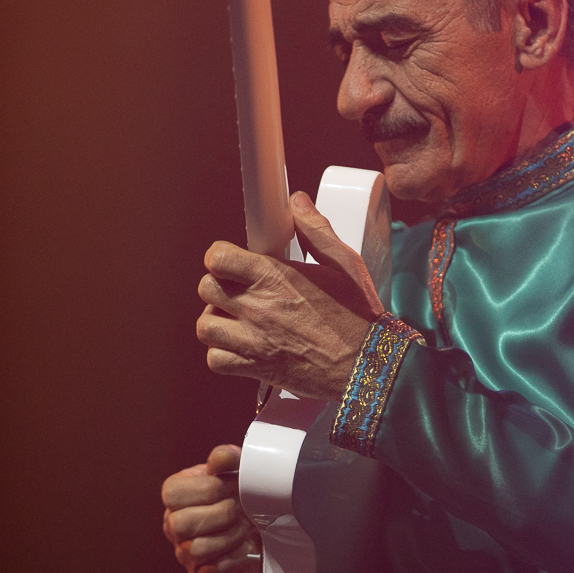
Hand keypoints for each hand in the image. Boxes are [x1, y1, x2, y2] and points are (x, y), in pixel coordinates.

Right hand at [162, 444, 260, 572]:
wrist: (259, 529)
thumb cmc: (239, 497)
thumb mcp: (234, 471)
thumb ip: (227, 459)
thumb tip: (221, 458)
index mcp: (176, 495)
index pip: (175, 494)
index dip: (210, 489)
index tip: (233, 486)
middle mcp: (173, 524)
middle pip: (182, 524)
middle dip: (221, 514)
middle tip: (242, 509)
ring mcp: (183, 552)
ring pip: (196, 549)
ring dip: (230, 537)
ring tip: (246, 528)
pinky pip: (211, 572)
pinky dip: (234, 559)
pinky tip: (245, 548)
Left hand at [196, 191, 383, 399]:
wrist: (368, 365)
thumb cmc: (358, 317)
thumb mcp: (344, 263)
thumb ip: (316, 230)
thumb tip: (299, 204)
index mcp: (275, 277)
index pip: (218, 258)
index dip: (222, 257)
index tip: (233, 262)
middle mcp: (258, 307)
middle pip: (207, 288)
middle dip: (219, 286)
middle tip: (239, 290)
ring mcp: (254, 340)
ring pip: (205, 326)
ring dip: (217, 320)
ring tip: (236, 318)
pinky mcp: (256, 368)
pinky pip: (215, 360)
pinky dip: (222, 354)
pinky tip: (240, 346)